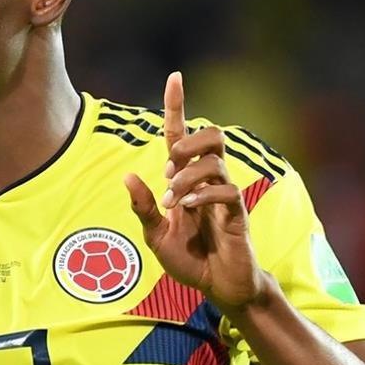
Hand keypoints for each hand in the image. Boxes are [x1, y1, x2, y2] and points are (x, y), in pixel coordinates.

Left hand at [123, 72, 266, 312]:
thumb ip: (143, 208)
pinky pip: (225, 189)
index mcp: (185, 179)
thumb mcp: (155, 236)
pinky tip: (189, 209)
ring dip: (188, 175)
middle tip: (168, 170)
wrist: (218, 286)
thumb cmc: (190, 259)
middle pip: (210, 135)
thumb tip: (128, 177)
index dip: (177, 106)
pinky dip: (202, 195)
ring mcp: (224, 194)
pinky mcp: (237, 213)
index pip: (181, 134)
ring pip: (215, 159)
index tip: (174, 77)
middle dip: (186, 143)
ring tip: (174, 200)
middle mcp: (207, 180)